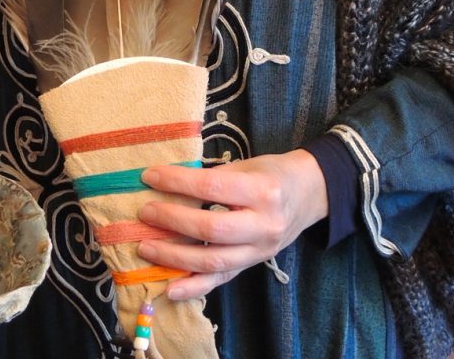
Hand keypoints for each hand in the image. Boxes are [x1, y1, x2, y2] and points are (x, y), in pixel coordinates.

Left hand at [137, 149, 327, 299]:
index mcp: (263, 191)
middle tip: (144, 213)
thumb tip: (171, 186)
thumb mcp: (248, 165)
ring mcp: (260, 251)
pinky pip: (221, 280)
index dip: (178, 183)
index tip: (150, 176)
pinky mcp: (253, 265)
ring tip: (146, 247)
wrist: (309, 194)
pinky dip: (193, 287)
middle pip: (211, 229)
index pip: (213, 188)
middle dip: (172, 221)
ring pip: (214, 261)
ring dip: (175, 257)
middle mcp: (265, 225)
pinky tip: (169, 288)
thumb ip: (214, 178)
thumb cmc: (272, 173)